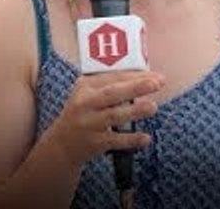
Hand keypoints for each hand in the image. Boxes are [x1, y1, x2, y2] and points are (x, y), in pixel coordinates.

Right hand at [43, 71, 163, 170]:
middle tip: (156, 83)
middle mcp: (85, 103)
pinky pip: (115, 141)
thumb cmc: (83, 112)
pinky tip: (146, 138)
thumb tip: (145, 79)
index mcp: (85, 86)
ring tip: (153, 106)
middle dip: (135, 88)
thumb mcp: (87, 94)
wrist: (64, 143)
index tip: (154, 75)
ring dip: (134, 111)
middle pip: (111, 94)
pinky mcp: (94, 142)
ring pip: (113, 116)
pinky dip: (131, 140)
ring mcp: (89, 124)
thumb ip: (109, 85)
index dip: (134, 76)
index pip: (111, 78)